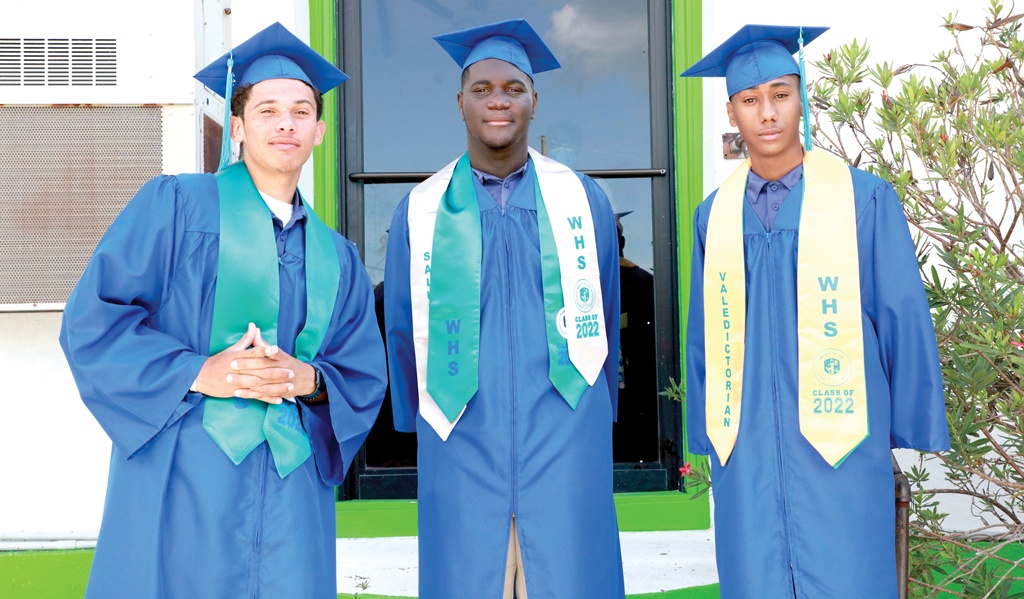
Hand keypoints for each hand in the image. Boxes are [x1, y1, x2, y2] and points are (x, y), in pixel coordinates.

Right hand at [193, 323, 310, 403]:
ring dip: (275, 386)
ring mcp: (238, 382)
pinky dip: (267, 398)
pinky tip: (279, 399)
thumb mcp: (232, 349)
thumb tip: (254, 326)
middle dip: (276, 372)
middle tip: (291, 371)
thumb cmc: (218, 361)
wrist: (201, 377)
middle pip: (259, 370)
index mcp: (237, 357)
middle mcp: (239, 369)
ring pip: (259, 384)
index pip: (252, 353)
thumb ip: (246, 339)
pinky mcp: (238, 392)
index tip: (276, 349)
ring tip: (289, 386)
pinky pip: (254, 396)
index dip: (264, 351)